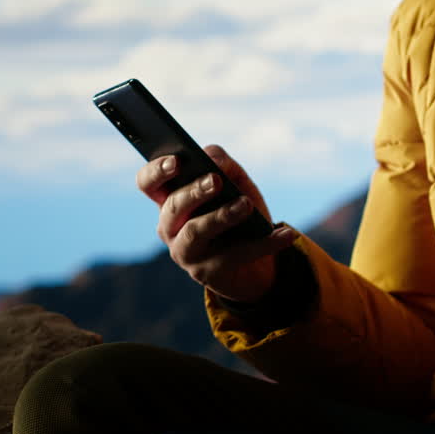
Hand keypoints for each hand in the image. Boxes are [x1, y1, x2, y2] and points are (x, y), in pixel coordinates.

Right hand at [137, 144, 298, 302]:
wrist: (253, 264)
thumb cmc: (237, 214)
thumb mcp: (236, 185)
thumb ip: (224, 165)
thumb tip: (214, 159)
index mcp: (169, 200)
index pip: (148, 183)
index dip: (156, 172)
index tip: (176, 162)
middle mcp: (169, 227)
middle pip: (173, 206)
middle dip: (194, 192)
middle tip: (216, 181)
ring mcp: (185, 253)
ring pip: (196, 232)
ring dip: (221, 216)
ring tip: (246, 205)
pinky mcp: (208, 274)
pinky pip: (236, 255)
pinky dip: (265, 243)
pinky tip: (286, 233)